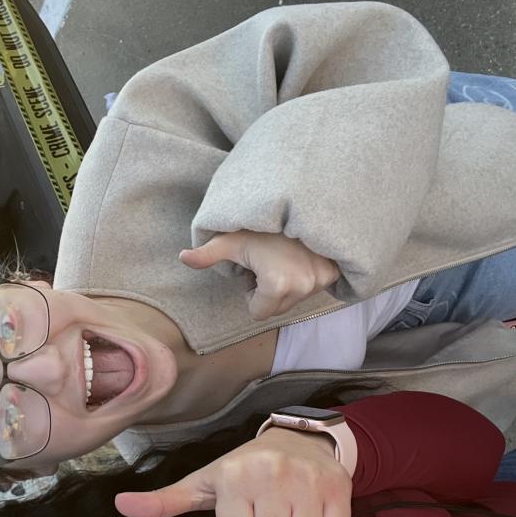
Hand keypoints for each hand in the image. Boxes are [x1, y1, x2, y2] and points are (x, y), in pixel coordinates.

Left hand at [113, 429, 352, 516]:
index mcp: (233, 476)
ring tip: (291, 511)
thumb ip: (164, 500)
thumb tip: (120, 505)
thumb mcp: (203, 483)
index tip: (245, 512)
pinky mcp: (339, 485)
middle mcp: (270, 474)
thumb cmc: (243, 469)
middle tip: (269, 511)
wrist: (298, 438)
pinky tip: (314, 508)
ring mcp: (307, 479)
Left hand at [179, 230, 340, 319]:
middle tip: (267, 262)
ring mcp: (322, 279)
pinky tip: (299, 257)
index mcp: (277, 285)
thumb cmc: (258, 226)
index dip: (252, 295)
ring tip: (282, 257)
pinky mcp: (334, 271)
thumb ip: (207, 254)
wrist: (298, 203)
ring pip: (295, 298)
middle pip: (278, 309)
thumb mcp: (230, 239)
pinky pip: (314, 286)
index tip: (254, 270)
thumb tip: (181, 258)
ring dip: (286, 284)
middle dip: (269, 292)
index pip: (259, 313)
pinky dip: (305, 276)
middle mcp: (303, 286)